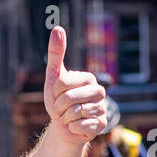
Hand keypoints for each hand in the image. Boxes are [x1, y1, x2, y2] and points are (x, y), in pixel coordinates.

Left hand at [42, 27, 106, 144]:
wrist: (63, 126)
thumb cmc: (58, 100)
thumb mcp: (53, 76)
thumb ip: (56, 53)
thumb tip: (58, 28)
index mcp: (89, 78)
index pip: (61, 84)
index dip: (53, 92)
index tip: (57, 95)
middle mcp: (99, 91)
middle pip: (68, 99)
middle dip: (58, 107)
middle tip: (62, 109)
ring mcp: (102, 108)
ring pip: (74, 114)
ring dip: (65, 118)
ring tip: (69, 117)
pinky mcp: (102, 125)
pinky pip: (80, 126)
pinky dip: (72, 128)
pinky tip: (76, 126)